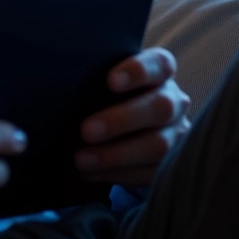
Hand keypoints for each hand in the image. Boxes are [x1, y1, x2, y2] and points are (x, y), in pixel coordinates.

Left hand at [75, 47, 191, 186]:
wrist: (126, 130)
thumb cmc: (107, 96)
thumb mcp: (104, 82)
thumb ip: (94, 79)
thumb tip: (60, 86)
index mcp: (159, 73)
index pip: (158, 65)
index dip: (138, 71)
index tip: (110, 81)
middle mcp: (174, 101)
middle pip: (160, 108)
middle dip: (121, 120)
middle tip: (86, 131)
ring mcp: (177, 134)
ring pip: (158, 146)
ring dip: (116, 154)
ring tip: (82, 160)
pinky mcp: (173, 164)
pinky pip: (152, 173)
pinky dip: (119, 174)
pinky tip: (92, 173)